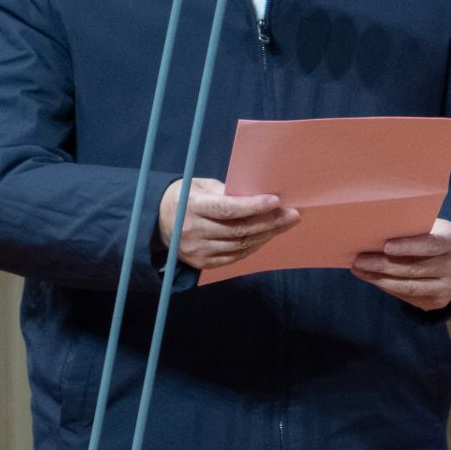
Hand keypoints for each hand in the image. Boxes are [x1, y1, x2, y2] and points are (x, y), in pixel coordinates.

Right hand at [156, 178, 300, 270]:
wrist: (157, 221)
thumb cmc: (186, 197)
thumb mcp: (201, 186)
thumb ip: (227, 192)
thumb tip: (259, 194)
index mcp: (192, 206)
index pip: (227, 208)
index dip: (253, 206)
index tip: (276, 201)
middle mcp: (193, 231)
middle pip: (239, 229)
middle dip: (270, 222)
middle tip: (293, 214)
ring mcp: (197, 250)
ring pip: (241, 245)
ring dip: (267, 235)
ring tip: (285, 224)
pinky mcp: (202, 263)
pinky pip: (235, 256)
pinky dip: (254, 246)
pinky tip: (267, 236)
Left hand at [352, 218, 450, 310]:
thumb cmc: (433, 236)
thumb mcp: (430, 227)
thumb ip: (411, 229)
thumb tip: (375, 231)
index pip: (430, 244)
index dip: (408, 246)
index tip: (385, 246)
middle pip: (414, 268)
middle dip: (382, 265)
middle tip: (359, 260)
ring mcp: (448, 287)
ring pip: (408, 286)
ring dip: (379, 279)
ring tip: (359, 270)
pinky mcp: (438, 302)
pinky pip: (408, 296)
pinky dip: (387, 287)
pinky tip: (371, 279)